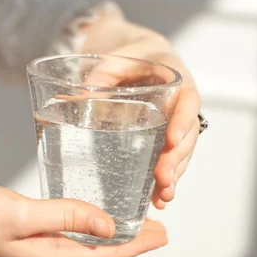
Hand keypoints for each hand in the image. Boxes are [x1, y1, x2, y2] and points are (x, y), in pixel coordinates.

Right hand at [0, 153, 166, 256]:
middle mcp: (45, 256)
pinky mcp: (24, 231)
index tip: (162, 235)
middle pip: (99, 250)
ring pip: (84, 240)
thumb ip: (67, 217)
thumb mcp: (23, 215)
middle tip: (157, 226)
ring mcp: (34, 245)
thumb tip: (107, 225)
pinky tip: (89, 212)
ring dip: (110, 231)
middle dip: (130, 240)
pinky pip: (66, 229)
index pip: (104, 254)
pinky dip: (85, 222)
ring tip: (132, 220)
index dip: (136, 245)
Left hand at [81, 12, 201, 208]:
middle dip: (177, 159)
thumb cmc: (130, 56)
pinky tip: (158, 199)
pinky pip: (171, 158)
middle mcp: (181, 103)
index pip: (188, 99)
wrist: (142, 58)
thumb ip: (99, 76)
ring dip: (175, 175)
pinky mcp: (166, 137)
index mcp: (176, 78)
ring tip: (163, 197)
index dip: (183, 121)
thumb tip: (67, 100)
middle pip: (189, 134)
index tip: (172, 140)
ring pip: (183, 152)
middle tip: (162, 179)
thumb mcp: (115, 59)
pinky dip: (166, 179)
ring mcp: (176, 122)